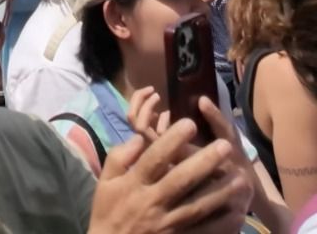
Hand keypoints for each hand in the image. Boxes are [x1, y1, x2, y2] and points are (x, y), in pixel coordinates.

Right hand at [89, 113, 252, 233]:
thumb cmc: (108, 211)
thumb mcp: (105, 182)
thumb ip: (120, 157)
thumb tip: (141, 138)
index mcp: (133, 185)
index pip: (154, 158)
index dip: (172, 140)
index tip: (189, 123)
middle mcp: (151, 202)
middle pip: (181, 179)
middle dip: (204, 161)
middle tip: (225, 146)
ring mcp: (167, 223)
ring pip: (198, 205)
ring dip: (221, 190)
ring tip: (241, 176)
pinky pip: (204, 231)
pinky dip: (222, 222)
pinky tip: (238, 210)